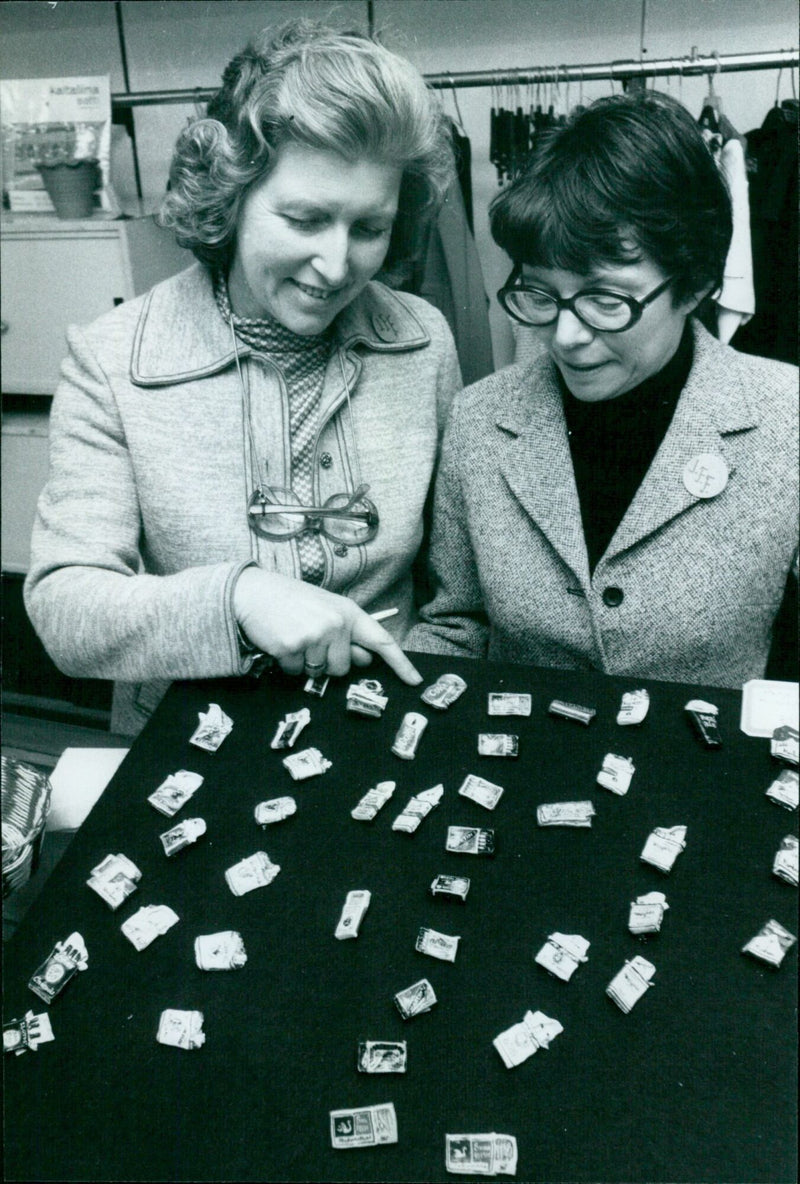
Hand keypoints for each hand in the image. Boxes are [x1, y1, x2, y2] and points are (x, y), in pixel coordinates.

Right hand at [233, 568, 421, 683]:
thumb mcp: (326, 610)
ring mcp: (314, 635)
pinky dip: (287, 664)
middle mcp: (336, 623)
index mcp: (349, 612)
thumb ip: (347, 635)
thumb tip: (365, 660)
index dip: (401, 663)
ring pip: (319, 673)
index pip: (382, 640)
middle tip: (309, 639)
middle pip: (343, 668)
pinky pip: (296, 672)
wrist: (252, 592)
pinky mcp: (292, 647)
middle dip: (326, 662)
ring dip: (305, 663)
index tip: (415, 680)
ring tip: (293, 637)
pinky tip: (280, 642)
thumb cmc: (291, 601)